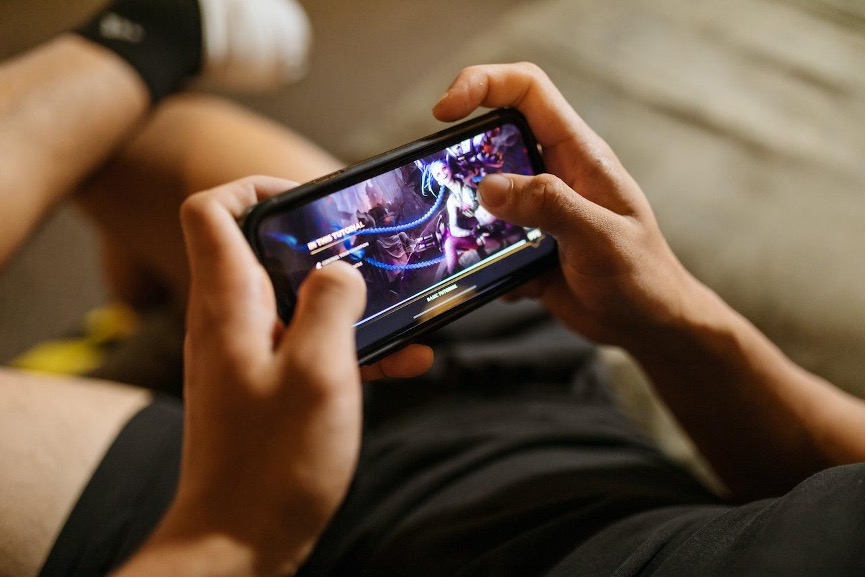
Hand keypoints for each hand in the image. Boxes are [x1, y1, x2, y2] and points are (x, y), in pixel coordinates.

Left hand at [119, 176, 431, 575]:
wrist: (238, 542)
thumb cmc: (274, 462)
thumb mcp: (318, 372)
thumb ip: (331, 305)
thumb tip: (341, 269)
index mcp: (231, 303)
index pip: (212, 210)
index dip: (257, 188)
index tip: (311, 202)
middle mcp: (231, 321)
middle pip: (264, 250)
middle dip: (322, 244)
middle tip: (373, 251)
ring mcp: (249, 355)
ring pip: (297, 301)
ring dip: (349, 300)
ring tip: (405, 306)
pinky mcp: (267, 387)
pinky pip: (310, 347)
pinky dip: (351, 346)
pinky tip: (409, 361)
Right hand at [433, 63, 703, 347]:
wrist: (647, 326)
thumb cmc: (642, 277)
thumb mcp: (600, 238)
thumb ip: (549, 205)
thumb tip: (488, 187)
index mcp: (578, 154)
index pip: (527, 91)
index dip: (482, 84)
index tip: (444, 111)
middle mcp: (553, 173)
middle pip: (494, 137)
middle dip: (461, 156)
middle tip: (440, 184)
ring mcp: (537, 209)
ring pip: (484, 193)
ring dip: (466, 216)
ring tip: (464, 243)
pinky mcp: (525, 244)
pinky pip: (487, 239)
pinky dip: (481, 259)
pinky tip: (501, 282)